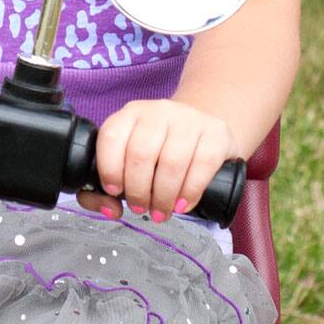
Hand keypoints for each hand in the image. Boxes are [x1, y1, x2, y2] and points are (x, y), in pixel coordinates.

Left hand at [78, 99, 238, 221]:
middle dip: (138, 191)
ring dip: (163, 196)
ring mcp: (189, 119)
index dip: (109, 170)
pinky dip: (190, 191)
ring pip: (172, 162)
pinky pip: (202, 165)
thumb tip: (111, 210)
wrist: (202, 132)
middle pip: (141, 154)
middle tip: (140, 208)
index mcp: (130, 114)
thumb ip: (108, 187)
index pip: (112, 137)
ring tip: (161, 212)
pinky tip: (183, 205)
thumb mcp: (131, 160)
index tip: (115, 192)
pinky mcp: (216, 133)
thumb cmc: (159, 153)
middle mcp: (158, 111)